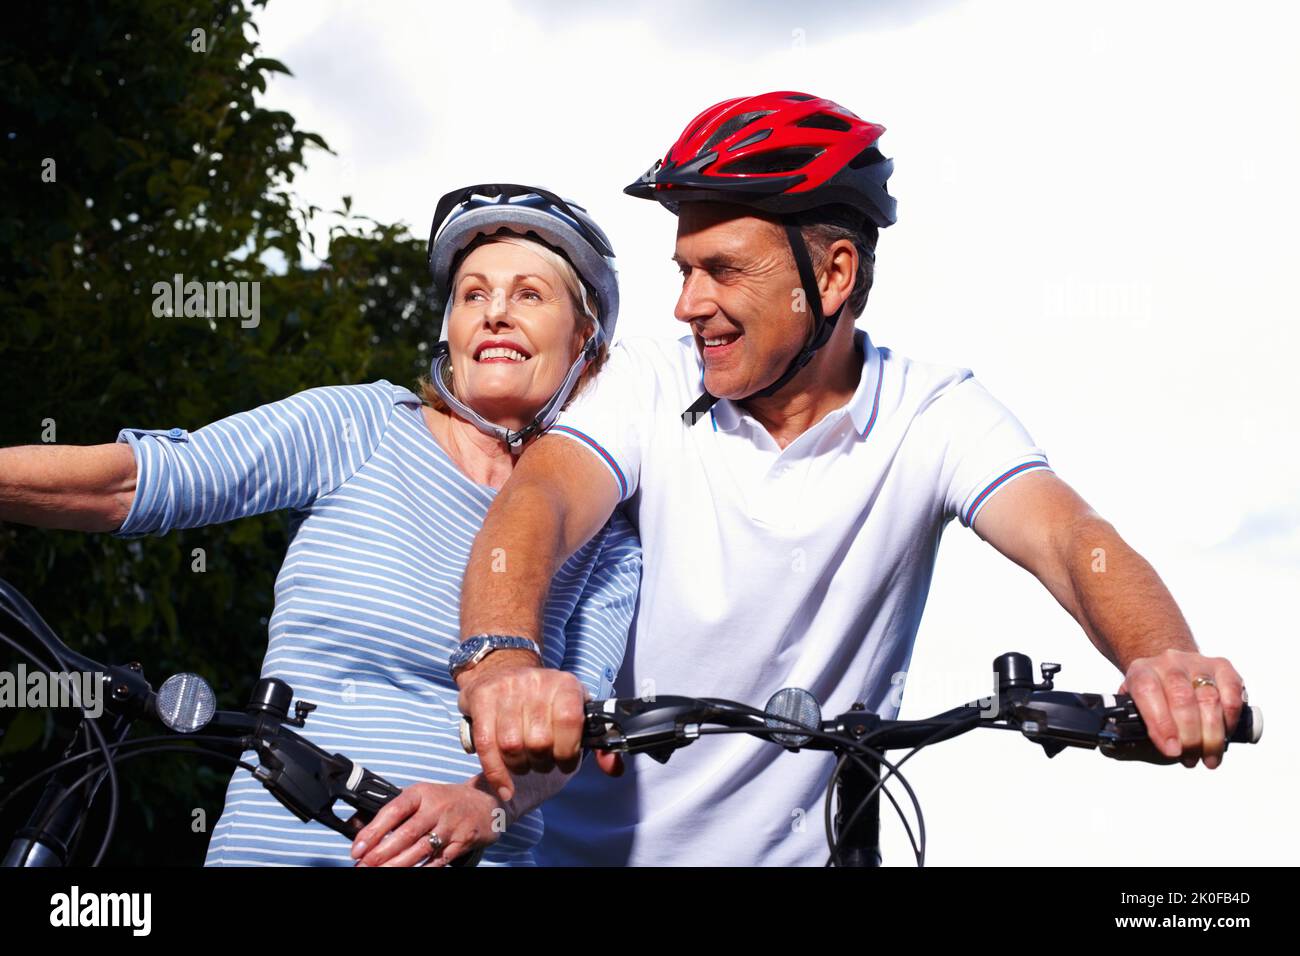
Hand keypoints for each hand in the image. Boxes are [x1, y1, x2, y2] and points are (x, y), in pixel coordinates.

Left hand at [350, 780, 502, 866]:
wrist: (485, 802)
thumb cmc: (445, 801)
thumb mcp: (420, 796)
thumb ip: (393, 811)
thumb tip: (357, 826)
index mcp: (421, 793)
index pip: (393, 811)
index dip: (373, 831)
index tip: (357, 849)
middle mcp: (436, 808)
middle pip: (406, 834)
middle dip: (381, 854)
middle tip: (363, 866)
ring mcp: (451, 826)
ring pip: (420, 850)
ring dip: (397, 865)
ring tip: (378, 873)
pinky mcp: (462, 842)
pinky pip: (438, 861)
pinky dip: (422, 870)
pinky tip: (407, 874)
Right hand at [457, 657, 622, 801]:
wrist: (502, 667)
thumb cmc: (543, 699)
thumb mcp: (575, 709)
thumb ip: (598, 741)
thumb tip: (614, 769)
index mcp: (565, 685)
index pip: (570, 721)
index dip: (569, 751)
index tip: (566, 763)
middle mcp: (536, 683)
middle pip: (539, 741)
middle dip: (543, 763)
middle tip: (543, 763)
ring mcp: (506, 690)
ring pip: (512, 745)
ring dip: (520, 767)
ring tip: (525, 764)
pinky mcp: (482, 699)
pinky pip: (486, 745)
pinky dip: (496, 772)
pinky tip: (505, 786)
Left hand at [1118, 649, 1246, 769]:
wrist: (1169, 667)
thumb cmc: (1153, 694)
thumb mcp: (1134, 704)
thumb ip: (1129, 724)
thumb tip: (1117, 749)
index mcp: (1141, 671)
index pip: (1148, 693)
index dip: (1161, 724)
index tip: (1172, 751)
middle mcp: (1169, 663)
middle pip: (1182, 699)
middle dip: (1190, 736)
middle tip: (1191, 758)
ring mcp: (1197, 663)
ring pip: (1210, 699)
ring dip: (1212, 735)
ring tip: (1209, 756)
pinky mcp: (1222, 667)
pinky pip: (1232, 694)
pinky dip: (1230, 719)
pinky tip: (1225, 735)